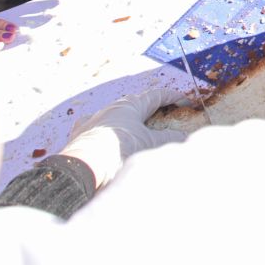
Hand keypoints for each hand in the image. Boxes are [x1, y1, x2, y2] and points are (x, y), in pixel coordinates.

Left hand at [60, 84, 184, 187]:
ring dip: (128, 118)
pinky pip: (95, 126)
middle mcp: (111, 108)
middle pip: (135, 102)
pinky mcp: (79, 133)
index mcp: (131, 105)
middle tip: (164, 114)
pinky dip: (105, 129)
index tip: (185, 101)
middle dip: (151, 107)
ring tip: (136, 127)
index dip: (173, 97)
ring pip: (114, 113)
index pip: (156, 95)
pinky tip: (104, 135)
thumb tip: (183, 135)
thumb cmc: (119, 153)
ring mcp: (93, 119)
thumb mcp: (151, 145)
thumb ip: (169, 138)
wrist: (82, 168)